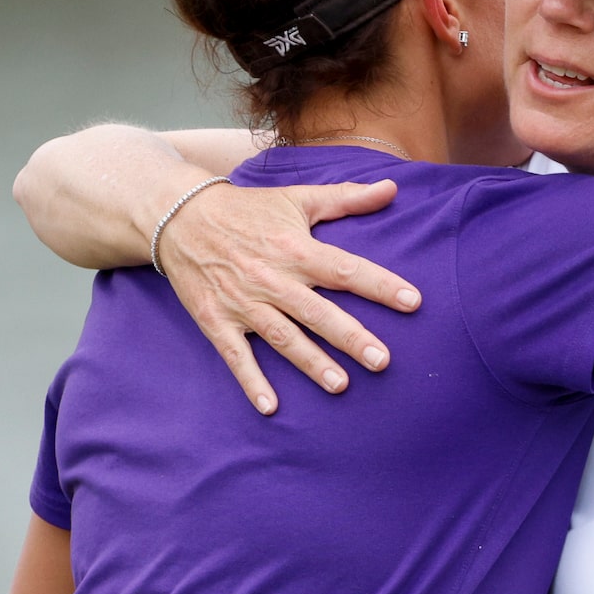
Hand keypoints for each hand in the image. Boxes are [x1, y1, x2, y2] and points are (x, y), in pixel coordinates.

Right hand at [156, 176, 418, 413]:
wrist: (180, 216)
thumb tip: (392, 187)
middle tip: (382, 360)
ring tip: (340, 385)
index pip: (345, 269)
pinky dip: (251, 381)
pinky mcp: (216, 320)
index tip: (413, 302)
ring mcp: (243, 303)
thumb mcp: (297, 198)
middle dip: (350, 337)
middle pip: (318, 312)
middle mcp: (272, 279)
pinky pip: (236, 355)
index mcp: (296, 249)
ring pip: (283, 338)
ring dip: (311, 363)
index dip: (380, 285)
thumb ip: (347, 198)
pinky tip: (270, 406)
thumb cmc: (248, 210)